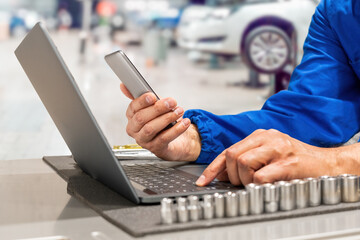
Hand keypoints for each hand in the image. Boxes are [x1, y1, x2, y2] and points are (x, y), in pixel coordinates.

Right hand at [120, 84, 200, 160]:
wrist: (176, 140)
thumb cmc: (162, 122)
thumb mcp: (154, 107)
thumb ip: (142, 97)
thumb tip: (124, 86)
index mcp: (131, 118)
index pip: (133, 108)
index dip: (142, 101)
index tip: (152, 96)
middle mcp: (135, 130)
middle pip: (141, 118)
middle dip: (158, 108)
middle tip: (172, 102)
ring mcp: (144, 141)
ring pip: (151, 128)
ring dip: (167, 118)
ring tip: (179, 111)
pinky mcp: (156, 148)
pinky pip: (165, 138)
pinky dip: (176, 129)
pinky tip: (184, 123)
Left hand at [196, 129, 339, 185]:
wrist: (326, 163)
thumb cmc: (296, 161)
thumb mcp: (267, 157)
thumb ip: (245, 162)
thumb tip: (221, 174)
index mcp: (259, 136)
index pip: (228, 150)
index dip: (213, 168)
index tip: (204, 181)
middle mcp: (267, 138)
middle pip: (232, 155)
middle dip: (231, 175)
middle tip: (242, 183)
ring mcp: (277, 148)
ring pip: (243, 163)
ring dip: (244, 180)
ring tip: (257, 183)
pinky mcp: (287, 163)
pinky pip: (260, 176)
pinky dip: (257, 185)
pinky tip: (266, 185)